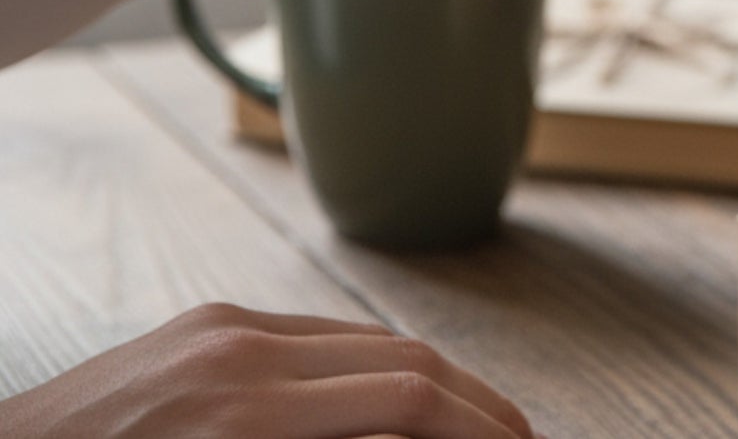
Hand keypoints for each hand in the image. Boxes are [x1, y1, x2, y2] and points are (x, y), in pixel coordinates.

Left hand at [0, 303, 533, 438]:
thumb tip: (410, 437)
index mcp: (243, 416)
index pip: (404, 398)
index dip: (477, 425)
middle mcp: (240, 349)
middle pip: (400, 356)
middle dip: (473, 400)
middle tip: (518, 438)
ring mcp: (223, 324)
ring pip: (366, 337)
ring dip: (430, 378)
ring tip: (468, 422)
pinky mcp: (208, 320)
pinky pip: (316, 334)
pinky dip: (371, 366)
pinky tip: (393, 398)